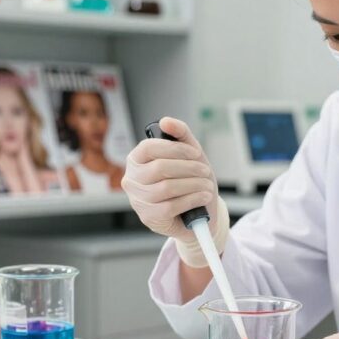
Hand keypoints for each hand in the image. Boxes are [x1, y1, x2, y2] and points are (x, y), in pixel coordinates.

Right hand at [122, 117, 227, 266]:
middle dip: (189, 168)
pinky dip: (192, 200)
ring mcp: (138, 200)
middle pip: (160, 168)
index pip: (149, 148)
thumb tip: (166, 122)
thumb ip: (179, 134)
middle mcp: (131, 179)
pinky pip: (170, 206)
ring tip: (207, 186)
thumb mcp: (188, 154)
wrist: (196, 213)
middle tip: (205, 172)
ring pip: (166, 188)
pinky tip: (203, 197)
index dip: (175, 149)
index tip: (195, 153)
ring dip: (193, 185)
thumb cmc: (188, 181)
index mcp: (136, 160)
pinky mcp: (148, 217)